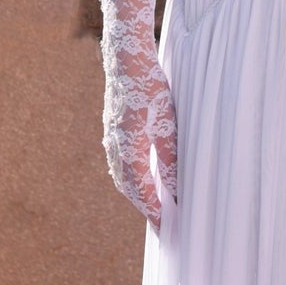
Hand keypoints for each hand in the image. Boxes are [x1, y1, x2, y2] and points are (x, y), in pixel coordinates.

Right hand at [103, 35, 176, 229]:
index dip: (154, 210)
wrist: (126, 58)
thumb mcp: (167, 124)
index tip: (167, 226)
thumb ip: (170, 159)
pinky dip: (131, 178)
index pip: (141, 191)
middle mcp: (115, 148)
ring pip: (123, 177)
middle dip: (146, 207)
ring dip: (138, 194)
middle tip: (162, 224)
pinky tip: (142, 179)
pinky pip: (120, 164)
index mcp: (128, 149)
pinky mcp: (112, 131)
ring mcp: (111, 139)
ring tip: (155, 207)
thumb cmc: (150, 87)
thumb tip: (175, 190)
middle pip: (129, 188)